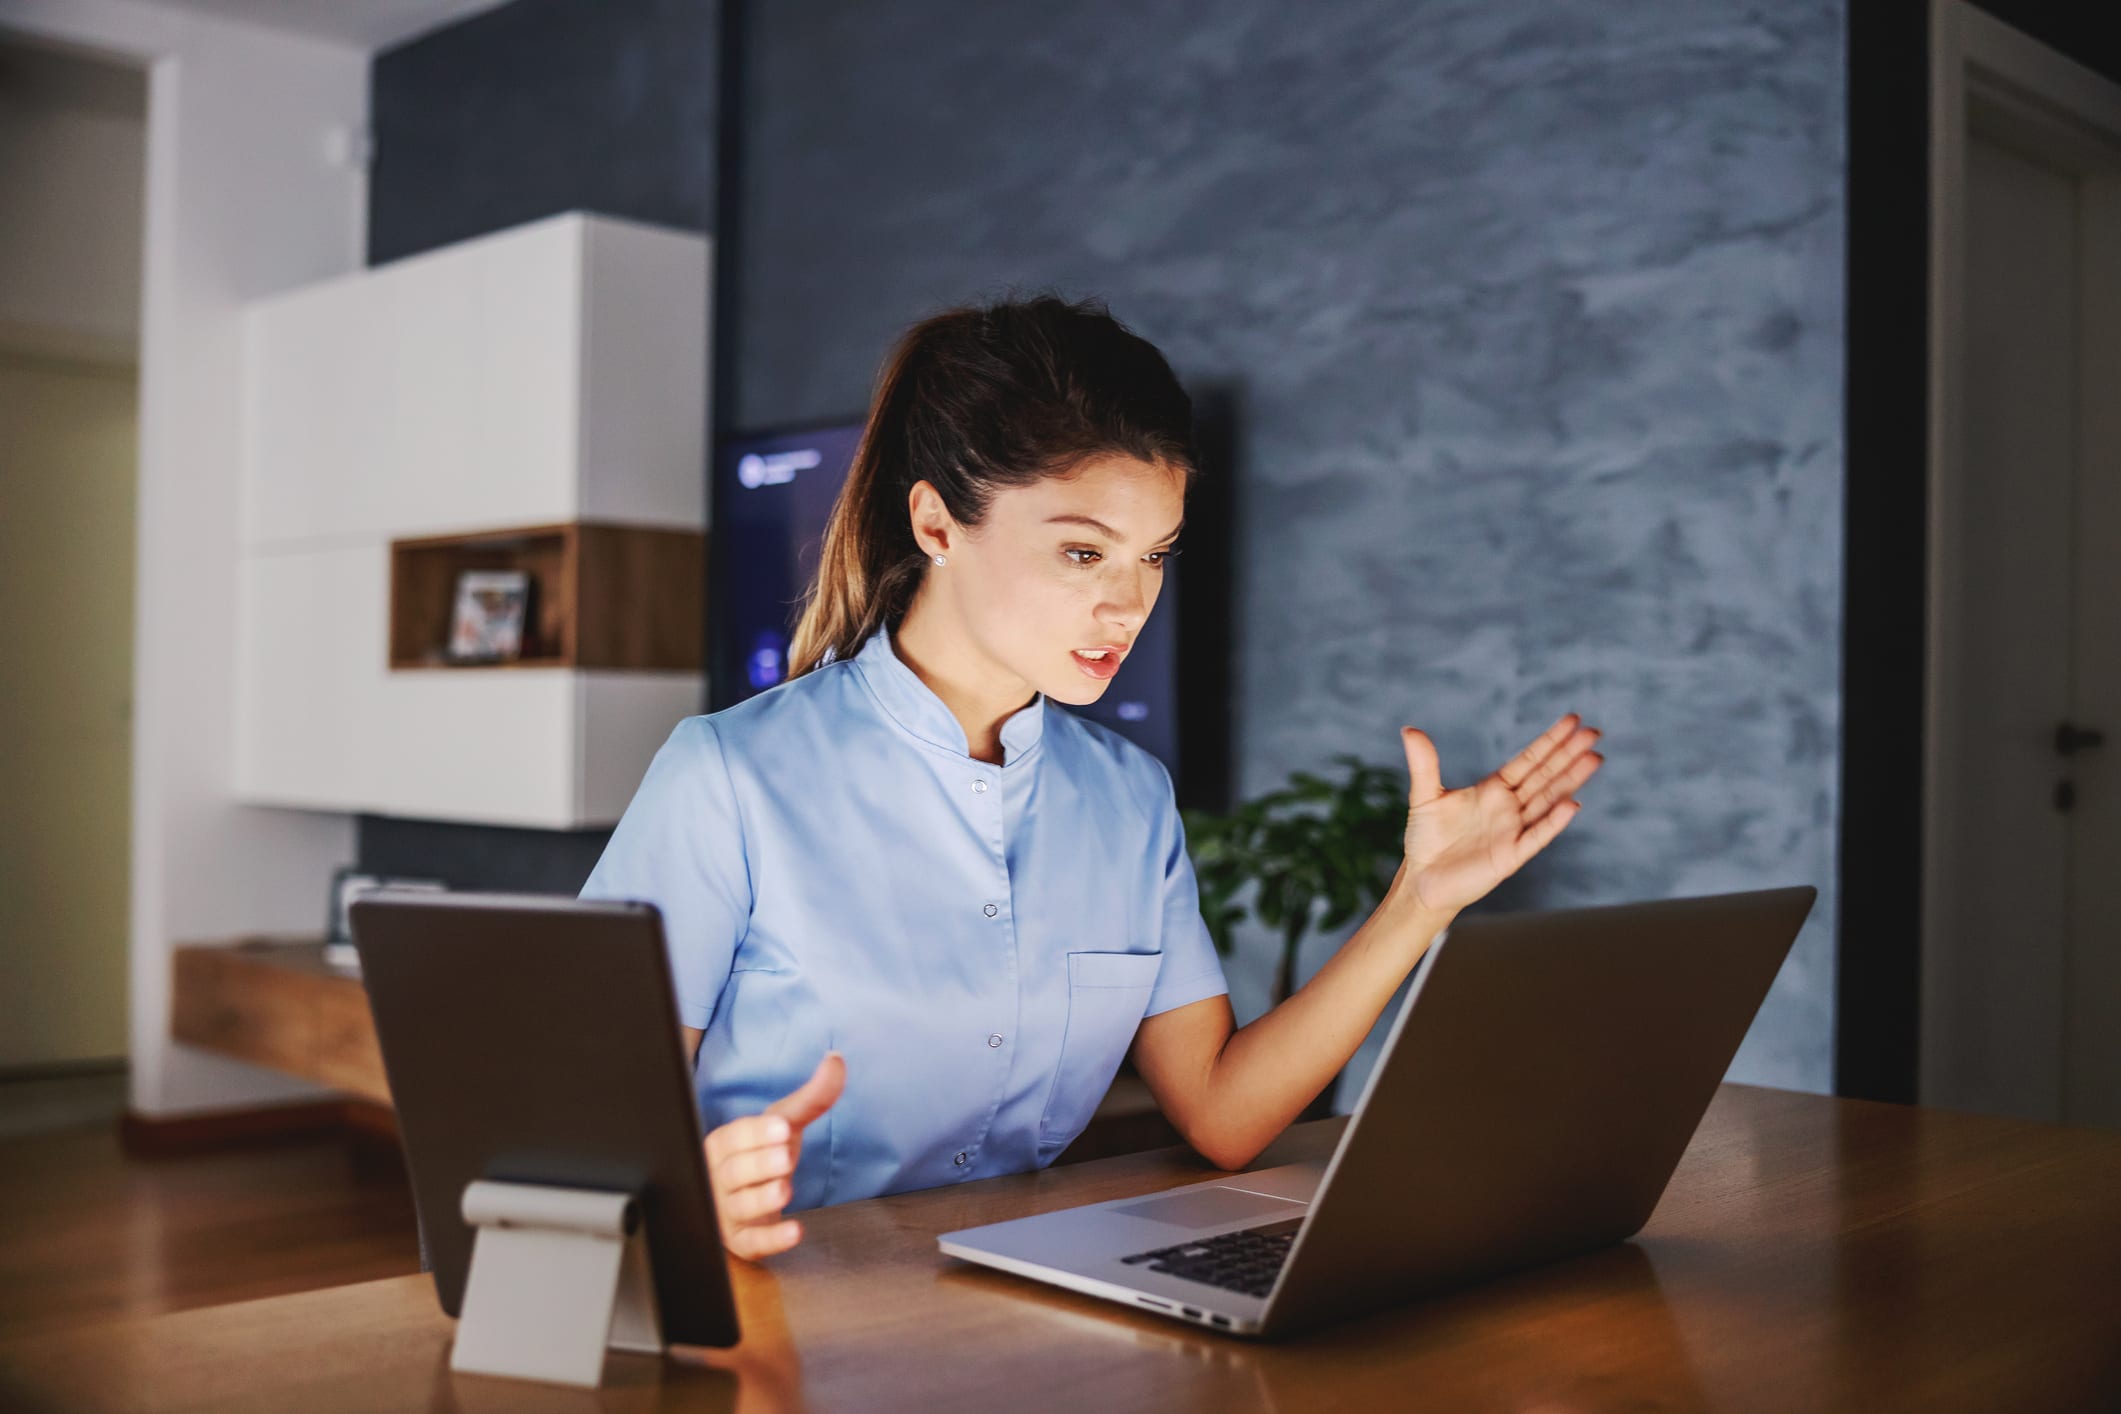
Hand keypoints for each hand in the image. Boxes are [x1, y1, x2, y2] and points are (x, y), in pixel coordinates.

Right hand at [704, 1050, 844, 1260]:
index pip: (734, 1136)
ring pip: (738, 1207)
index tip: (782, 1128)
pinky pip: (751, 1243)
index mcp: (723, 1144)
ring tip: (785, 1189)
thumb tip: (837, 1059)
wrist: (748, 1197)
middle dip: (759, 1164)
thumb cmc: (762, 1153)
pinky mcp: (741, 1241)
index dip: (756, 1133)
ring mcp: (727, 1211)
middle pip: (734, 1171)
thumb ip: (812, 1096)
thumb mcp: (785, 1124)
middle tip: (785, 1158)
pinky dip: (771, 1239)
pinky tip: (795, 1231)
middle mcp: (719, 1178)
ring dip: (761, 1199)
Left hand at [1394, 713, 1602, 916]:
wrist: (1422, 880)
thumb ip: (1424, 763)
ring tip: (1594, 759)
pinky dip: (1554, 821)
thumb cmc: (1426, 839)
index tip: (1572, 720)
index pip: (1528, 761)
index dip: (1549, 741)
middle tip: (1594, 732)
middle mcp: (1509, 808)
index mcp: (1493, 789)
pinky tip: (1572, 804)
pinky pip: (1536, 836)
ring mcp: (1513, 831)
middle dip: (1568, 754)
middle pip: (1545, 775)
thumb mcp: (1424, 796)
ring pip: (1548, 800)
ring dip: (1570, 781)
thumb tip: (1410, 729)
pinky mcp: (1510, 856)